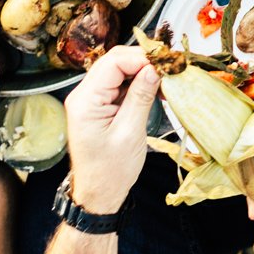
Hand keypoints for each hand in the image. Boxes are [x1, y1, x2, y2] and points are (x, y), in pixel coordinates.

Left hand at [64, 44, 160, 215]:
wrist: (99, 195)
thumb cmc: (110, 171)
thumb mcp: (130, 133)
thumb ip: (140, 97)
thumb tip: (155, 68)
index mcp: (85, 101)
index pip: (113, 62)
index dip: (141, 58)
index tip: (166, 64)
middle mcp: (84, 96)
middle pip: (115, 62)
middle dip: (144, 62)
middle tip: (170, 70)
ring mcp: (91, 100)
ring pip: (120, 71)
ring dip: (144, 72)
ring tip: (167, 82)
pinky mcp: (100, 106)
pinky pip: (120, 85)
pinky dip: (139, 84)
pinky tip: (156, 90)